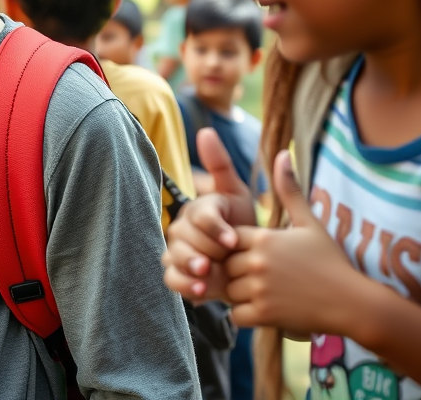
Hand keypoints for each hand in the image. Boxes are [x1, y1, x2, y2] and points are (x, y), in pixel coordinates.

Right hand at [163, 128, 256, 302]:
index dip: (215, 227)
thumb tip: (205, 130)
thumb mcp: (237, 195)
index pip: (200, 215)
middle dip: (206, 248)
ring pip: (175, 256)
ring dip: (190, 265)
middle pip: (185, 237)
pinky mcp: (178, 274)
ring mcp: (178, 251)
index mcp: (198, 208)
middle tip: (223, 259)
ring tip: (207, 274)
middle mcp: (182, 228)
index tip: (232, 239)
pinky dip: (184, 284)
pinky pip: (172, 279)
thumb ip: (221, 166)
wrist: (249, 262)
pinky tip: (200, 290)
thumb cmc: (243, 225)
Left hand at [225, 150, 368, 333]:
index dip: (239, 248)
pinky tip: (265, 309)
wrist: (353, 302)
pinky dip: (245, 315)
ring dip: (240, 295)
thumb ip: (288, 190)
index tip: (257, 254)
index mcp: (264, 237)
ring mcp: (260, 289)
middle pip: (226, 265)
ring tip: (265, 293)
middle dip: (237, 272)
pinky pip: (236, 315)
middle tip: (262, 277)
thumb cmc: (330, 260)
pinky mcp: (265, 314)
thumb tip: (282, 152)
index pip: (228, 239)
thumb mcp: (309, 222)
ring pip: (228, 290)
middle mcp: (258, 261)